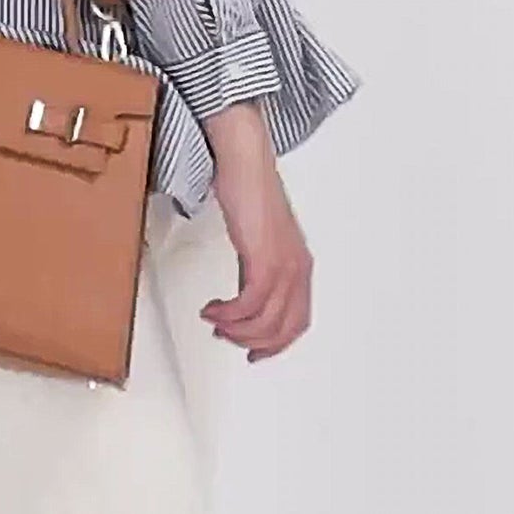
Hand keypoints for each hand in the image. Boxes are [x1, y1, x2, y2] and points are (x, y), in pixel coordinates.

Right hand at [199, 104, 313, 363]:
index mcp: (300, 265)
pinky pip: (248, 304)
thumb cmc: (250, 190)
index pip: (297, 321)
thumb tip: (244, 297)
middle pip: (282, 328)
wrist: (245, 161)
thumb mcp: (259, 239)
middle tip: (225, 336)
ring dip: (235, 329)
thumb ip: (257, 267)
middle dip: (251, 341)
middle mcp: (297, 268)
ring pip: (265, 321)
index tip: (253, 352)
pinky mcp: (264, 258)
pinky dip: (228, 314)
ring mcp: (283, 264)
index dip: (275, 344)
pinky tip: (213, 308)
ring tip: (214, 320)